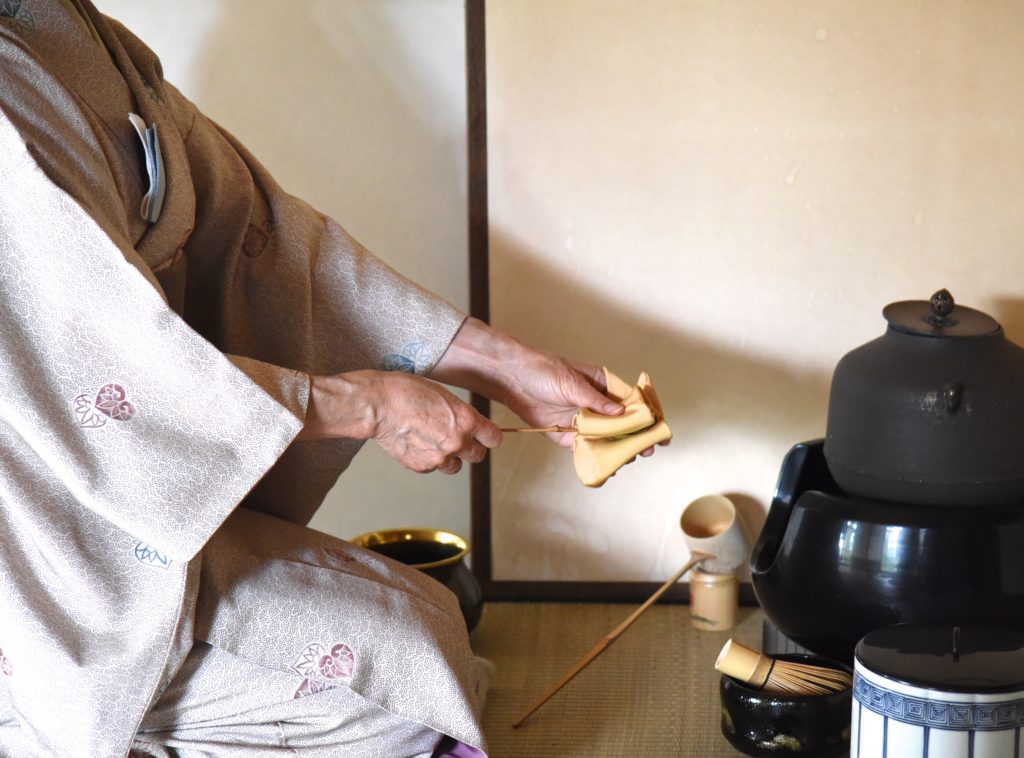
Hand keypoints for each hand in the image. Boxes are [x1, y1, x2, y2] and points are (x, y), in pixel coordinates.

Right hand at [297, 370, 501, 473]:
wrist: (378, 405)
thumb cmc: (406, 392)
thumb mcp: (443, 395)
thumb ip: (460, 414)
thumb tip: (468, 424)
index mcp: (467, 420)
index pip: (493, 438)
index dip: (488, 437)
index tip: (484, 436)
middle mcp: (457, 441)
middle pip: (478, 455)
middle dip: (470, 448)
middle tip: (456, 438)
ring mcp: (440, 457)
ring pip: (455, 465)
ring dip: (449, 457)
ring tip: (432, 441)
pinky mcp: (422, 467)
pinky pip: (433, 468)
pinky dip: (427, 459)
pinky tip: (416, 443)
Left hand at [429, 318, 667, 457]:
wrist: (510, 379)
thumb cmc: (541, 370)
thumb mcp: (571, 382)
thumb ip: (595, 399)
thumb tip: (620, 411)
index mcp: (600, 385)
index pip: (628, 400)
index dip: (644, 414)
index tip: (657, 426)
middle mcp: (594, 404)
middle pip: (620, 423)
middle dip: (634, 436)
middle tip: (646, 450)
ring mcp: (580, 419)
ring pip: (604, 437)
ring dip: (616, 449)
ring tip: (628, 460)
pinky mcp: (565, 434)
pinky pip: (583, 447)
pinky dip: (595, 456)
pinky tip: (607, 466)